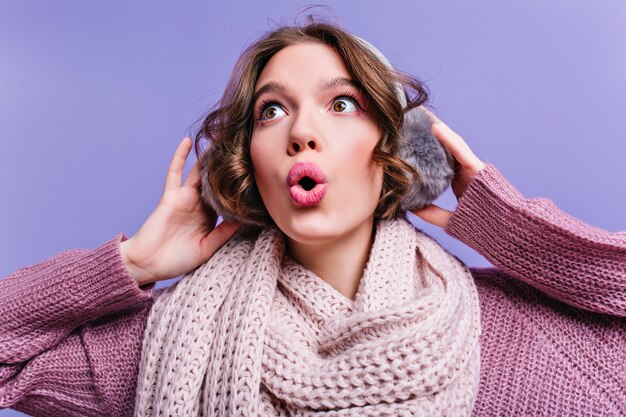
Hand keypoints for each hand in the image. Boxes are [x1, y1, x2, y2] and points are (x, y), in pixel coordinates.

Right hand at [120, 137, 240, 284]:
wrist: (148, 264)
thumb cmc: (177, 260)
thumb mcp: (207, 248)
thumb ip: (224, 233)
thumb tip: (245, 218)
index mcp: (210, 217)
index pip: (228, 198)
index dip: (240, 188)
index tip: (257, 175)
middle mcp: (198, 204)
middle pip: (215, 181)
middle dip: (227, 167)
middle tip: (243, 148)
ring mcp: (184, 198)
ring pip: (199, 173)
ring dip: (208, 157)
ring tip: (221, 139)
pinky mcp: (170, 196)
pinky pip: (174, 173)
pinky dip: (179, 157)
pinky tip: (187, 141)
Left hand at [411, 109, 485, 227]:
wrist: (506, 232)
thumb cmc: (483, 228)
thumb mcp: (450, 220)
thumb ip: (432, 213)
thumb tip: (409, 207)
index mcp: (459, 181)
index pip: (438, 160)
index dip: (424, 149)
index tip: (407, 140)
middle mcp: (465, 171)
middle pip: (444, 148)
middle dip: (429, 134)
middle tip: (411, 120)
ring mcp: (472, 168)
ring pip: (452, 144)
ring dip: (438, 129)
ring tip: (421, 115)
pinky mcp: (478, 168)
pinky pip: (461, 151)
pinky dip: (448, 139)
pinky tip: (435, 127)